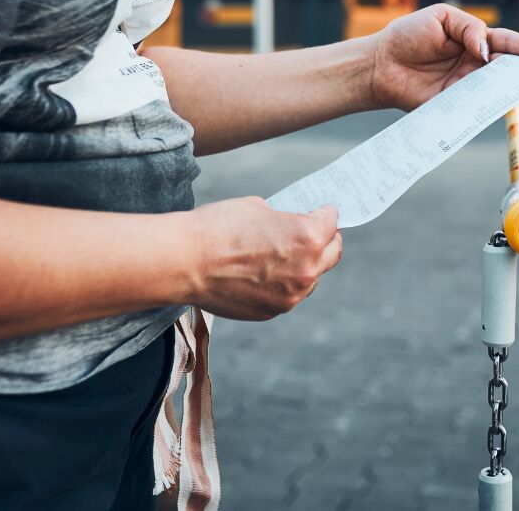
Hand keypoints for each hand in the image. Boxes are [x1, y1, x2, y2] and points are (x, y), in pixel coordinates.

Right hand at [184, 197, 341, 320]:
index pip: (331, 222)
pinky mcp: (272, 311)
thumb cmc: (218, 228)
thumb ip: (284, 220)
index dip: (326, 213)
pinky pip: (288, 295)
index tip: (323, 212)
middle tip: (318, 233)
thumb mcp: (259, 208)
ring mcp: (291, 295)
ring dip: (306, 266)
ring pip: (311, 279)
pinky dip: (283, 283)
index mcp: (308, 237)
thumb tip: (290, 226)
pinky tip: (264, 273)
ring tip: (286, 255)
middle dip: (327, 240)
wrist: (185, 262)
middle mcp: (307, 270)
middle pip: (333, 254)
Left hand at [368, 4, 518, 110]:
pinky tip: (499, 100)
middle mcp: (476, 65)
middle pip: (509, 68)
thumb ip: (469, 29)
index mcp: (476, 40)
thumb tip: (486, 51)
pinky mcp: (455, 105)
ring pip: (496, 88)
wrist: (381, 64)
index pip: (508, 43)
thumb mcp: (441, 17)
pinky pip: (475, 106)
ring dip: (512, 87)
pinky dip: (488, 105)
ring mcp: (467, 86)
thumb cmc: (408, 36)